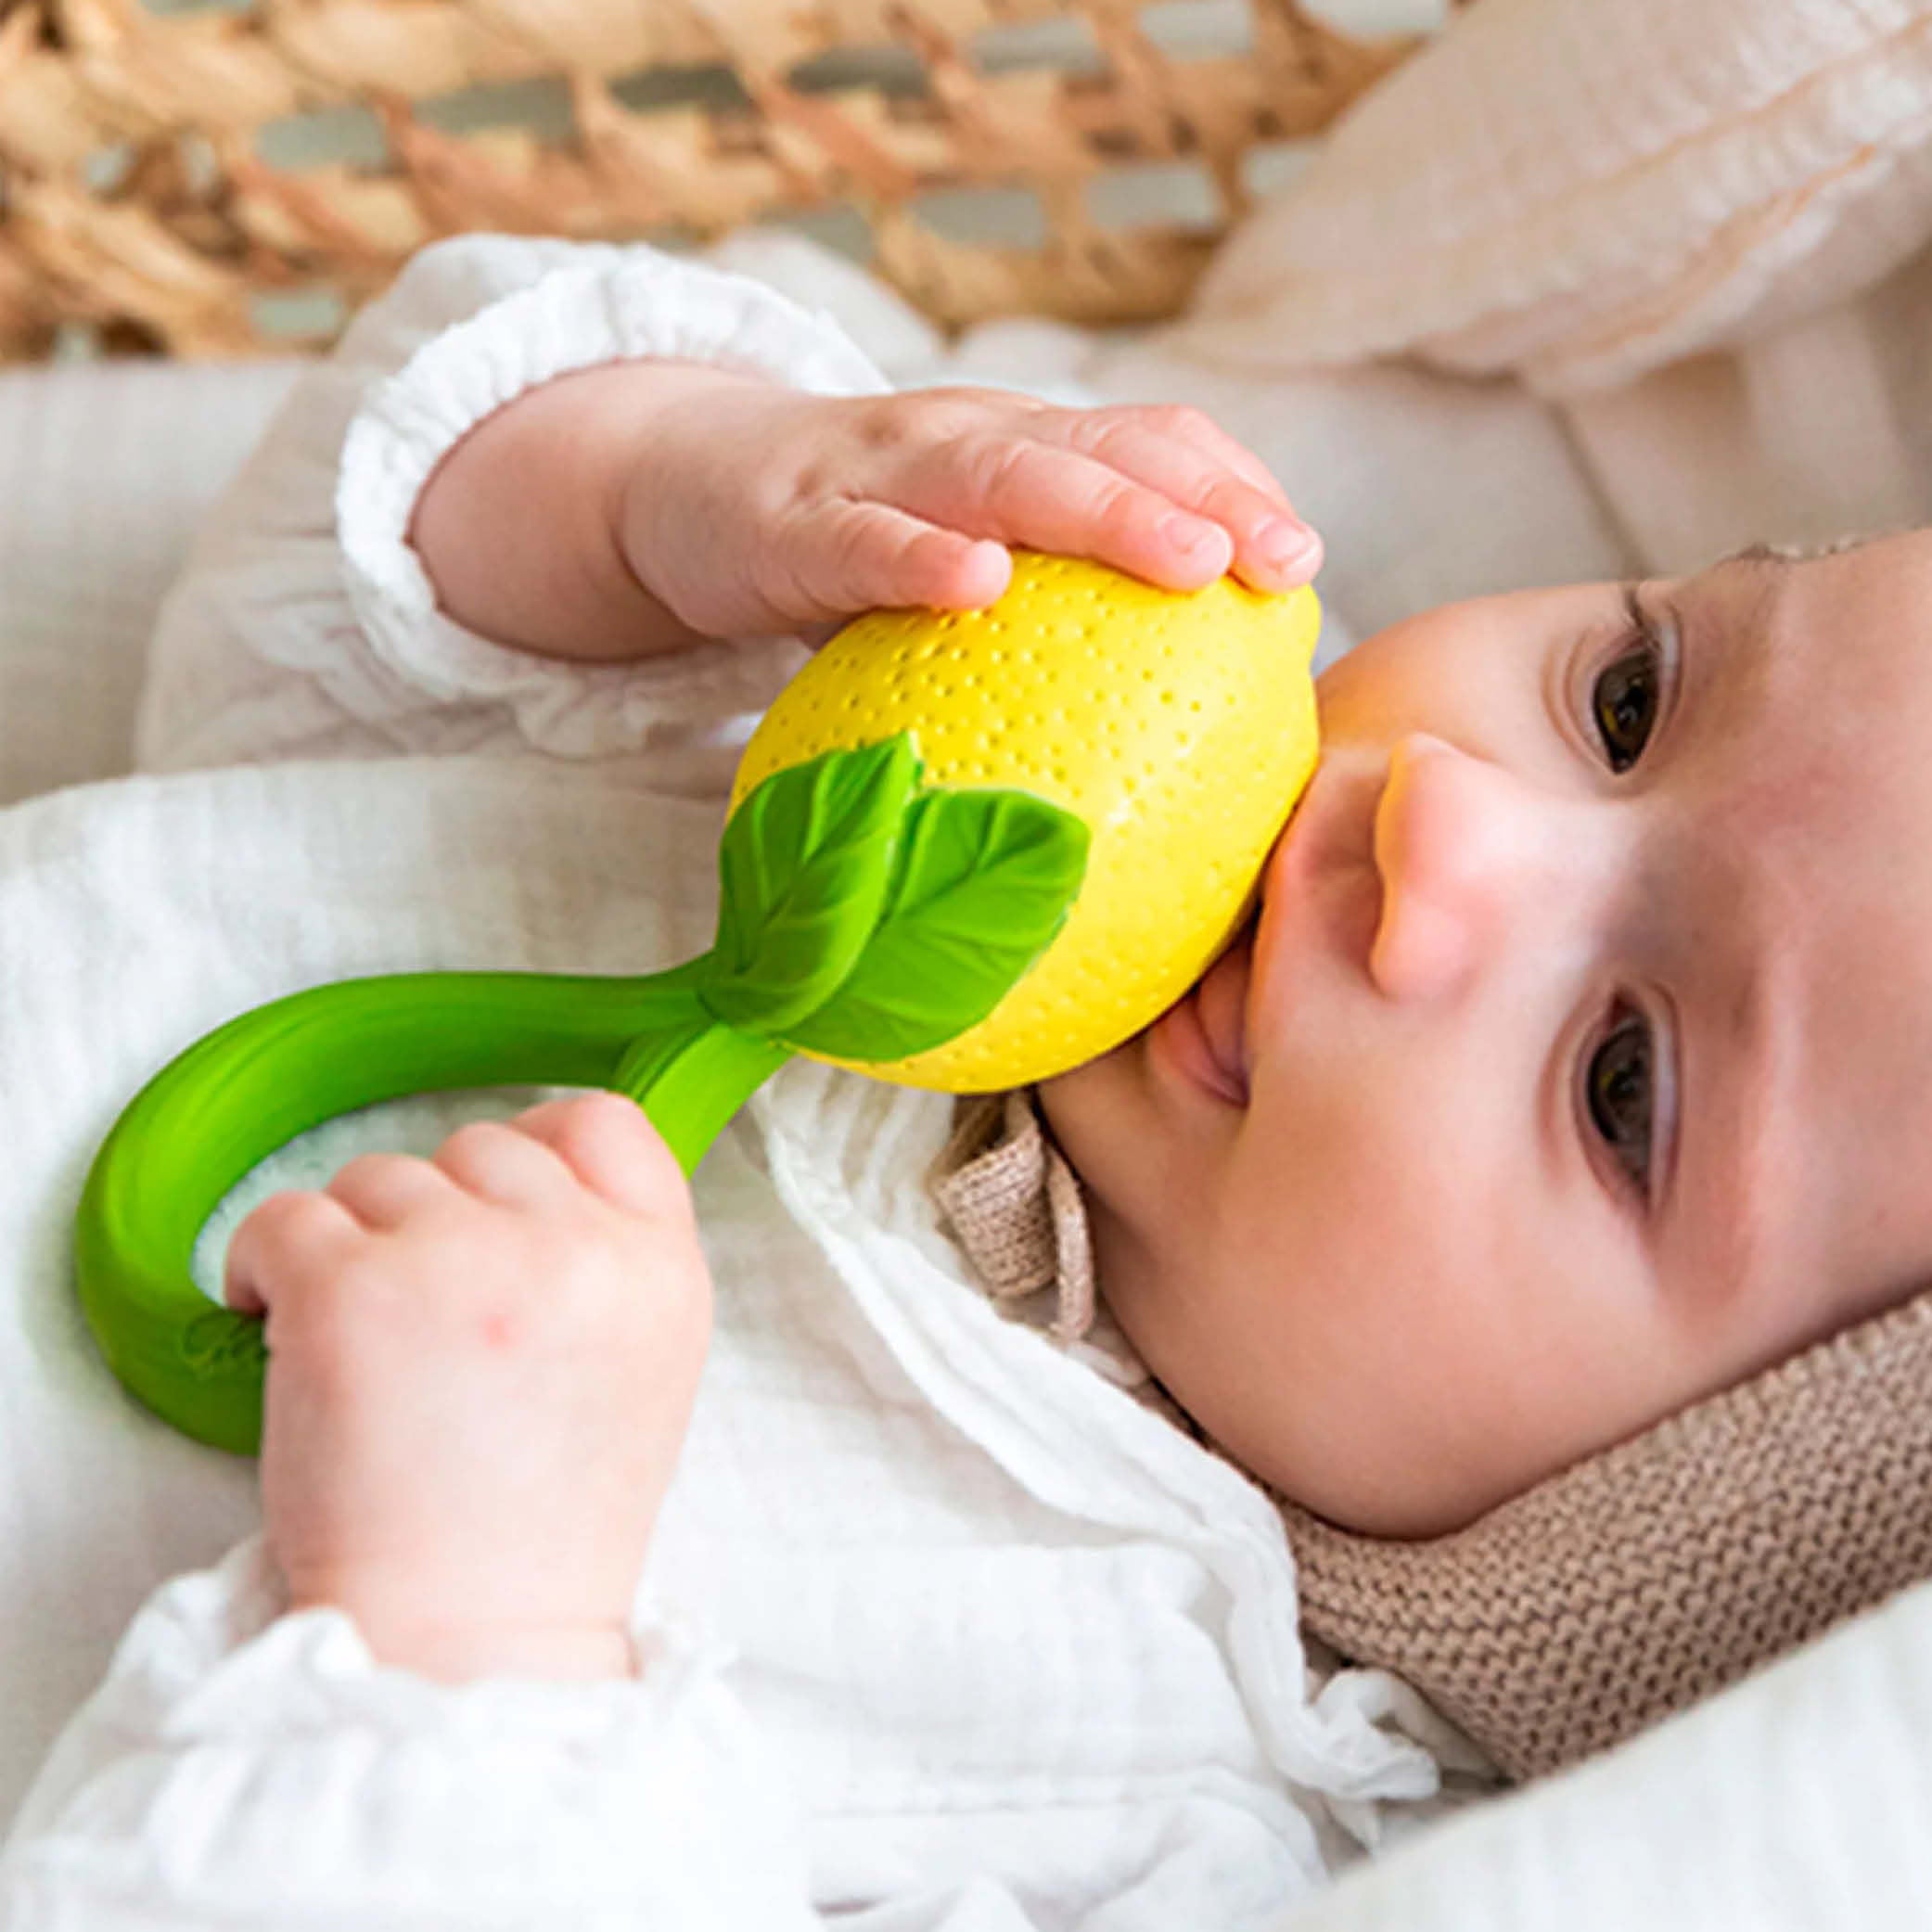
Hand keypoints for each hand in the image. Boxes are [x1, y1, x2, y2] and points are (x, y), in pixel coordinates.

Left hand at [223, 1093, 709, 1682]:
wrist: (468, 1646)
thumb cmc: (540, 1531)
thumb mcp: (644, 1372)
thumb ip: (607, 1264)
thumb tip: (519, 1190)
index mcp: (660, 1270)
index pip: (603, 1121)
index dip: (537, 1146)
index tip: (488, 1203)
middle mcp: (574, 1250)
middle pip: (482, 1147)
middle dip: (437, 1216)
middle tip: (419, 1316)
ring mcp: (463, 1260)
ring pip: (380, 1176)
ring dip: (354, 1244)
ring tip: (359, 1345)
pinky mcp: (350, 1291)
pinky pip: (282, 1217)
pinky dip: (264, 1264)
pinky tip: (279, 1328)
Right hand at [622, 373, 1322, 643]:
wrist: (681, 485)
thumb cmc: (851, 543)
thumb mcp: (959, 556)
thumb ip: (1046, 614)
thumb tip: (1155, 731)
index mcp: (1019, 447)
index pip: (1144, 440)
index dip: (1229, 484)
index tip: (1303, 560)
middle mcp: (966, 439)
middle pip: (1099, 448)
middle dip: (1202, 497)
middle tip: (1284, 559)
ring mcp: (879, 470)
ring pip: (1000, 474)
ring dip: (1102, 508)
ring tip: (1187, 557)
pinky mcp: (791, 517)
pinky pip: (860, 536)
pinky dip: (918, 553)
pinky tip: (976, 583)